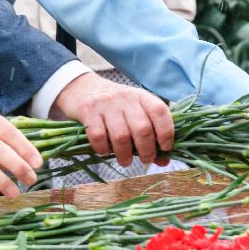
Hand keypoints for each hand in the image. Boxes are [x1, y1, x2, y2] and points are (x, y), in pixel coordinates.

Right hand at [51, 72, 174, 167]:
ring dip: (125, 155)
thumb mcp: (134, 112)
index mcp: (141, 96)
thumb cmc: (114, 106)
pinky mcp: (88, 111)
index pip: (160, 111)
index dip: (167, 132)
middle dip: (147, 151)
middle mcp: (125, 97)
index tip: (165, 147)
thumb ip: (150, 134)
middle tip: (145, 160)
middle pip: (142, 129)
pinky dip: (104, 150)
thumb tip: (164, 161)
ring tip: (125, 160)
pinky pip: (99, 137)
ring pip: (121, 136)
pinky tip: (106, 151)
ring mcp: (106, 104)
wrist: (81, 88)